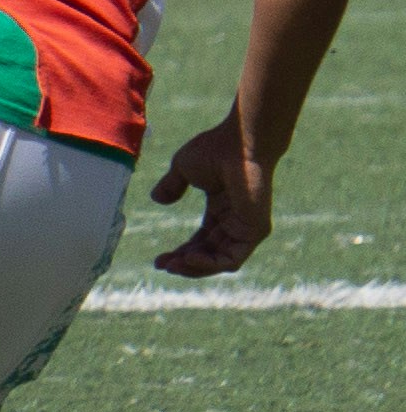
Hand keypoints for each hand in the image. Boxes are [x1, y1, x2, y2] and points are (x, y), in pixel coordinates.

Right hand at [149, 113, 273, 277]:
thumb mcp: (183, 169)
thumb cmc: (215, 149)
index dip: (181, 253)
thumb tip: (157, 199)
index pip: (202, 242)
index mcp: (222, 210)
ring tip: (173, 265)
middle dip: (185, 263)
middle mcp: (235, 222)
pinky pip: (233, 259)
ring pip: (221, 261)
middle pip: (209, 255)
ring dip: (195, 267)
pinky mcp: (255, 231)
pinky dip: (210, 264)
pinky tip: (189, 258)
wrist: (238, 144)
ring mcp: (247, 228)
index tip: (159, 260)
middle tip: (163, 265)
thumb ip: (172, 186)